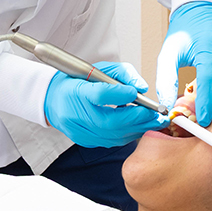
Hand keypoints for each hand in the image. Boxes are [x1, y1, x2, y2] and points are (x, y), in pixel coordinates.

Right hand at [44, 60, 161, 146]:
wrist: (53, 101)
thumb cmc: (77, 82)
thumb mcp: (98, 68)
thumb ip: (122, 74)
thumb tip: (141, 88)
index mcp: (77, 91)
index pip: (100, 95)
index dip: (121, 95)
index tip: (138, 93)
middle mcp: (77, 114)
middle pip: (111, 121)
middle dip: (139, 118)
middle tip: (159, 115)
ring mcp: (80, 131)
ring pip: (114, 136)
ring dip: (138, 129)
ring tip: (155, 121)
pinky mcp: (86, 141)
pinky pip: (112, 141)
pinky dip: (128, 134)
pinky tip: (140, 127)